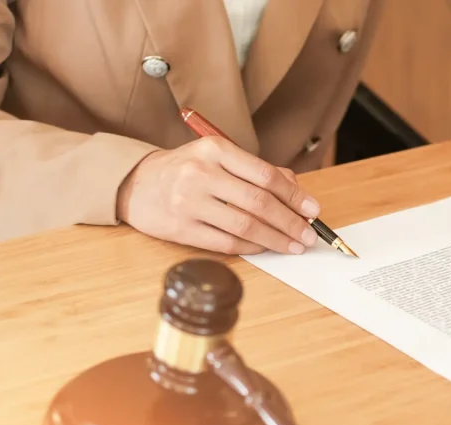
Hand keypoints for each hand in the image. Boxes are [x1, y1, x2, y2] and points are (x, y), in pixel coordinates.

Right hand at [117, 136, 319, 254]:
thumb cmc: (187, 170)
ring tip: (294, 246)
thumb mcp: (219, 157)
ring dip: (276, 239)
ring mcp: (189, 201)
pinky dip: (252, 247)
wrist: (136, 183)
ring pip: (245, 225)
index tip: (313, 210)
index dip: (295, 196)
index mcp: (215, 150)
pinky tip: (266, 248)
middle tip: (309, 235)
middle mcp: (202, 173)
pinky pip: (226, 242)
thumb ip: (257, 171)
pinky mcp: (181, 228)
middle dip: (291, 222)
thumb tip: (296, 192)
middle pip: (259, 202)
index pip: (266, 175)